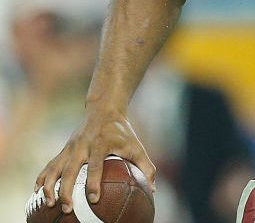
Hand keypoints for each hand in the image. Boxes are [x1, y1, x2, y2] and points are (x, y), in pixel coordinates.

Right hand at [34, 108, 154, 213]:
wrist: (103, 110)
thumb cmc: (122, 132)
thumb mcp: (136, 146)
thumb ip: (146, 166)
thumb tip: (153, 190)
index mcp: (100, 144)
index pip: (95, 166)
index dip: (93, 182)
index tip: (93, 199)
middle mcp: (82, 146)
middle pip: (70, 170)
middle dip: (66, 190)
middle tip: (67, 207)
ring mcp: (70, 148)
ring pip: (54, 168)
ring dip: (49, 186)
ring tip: (49, 203)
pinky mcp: (63, 150)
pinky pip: (49, 165)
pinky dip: (42, 178)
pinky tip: (38, 192)